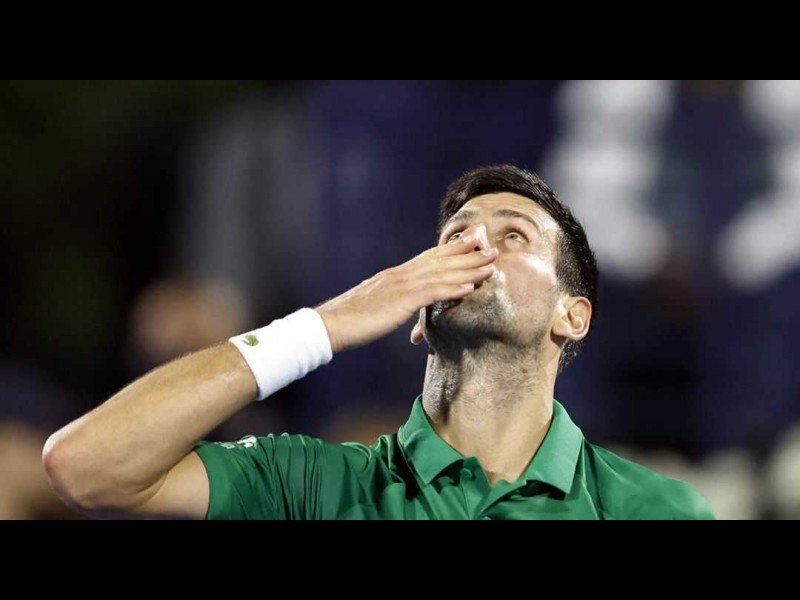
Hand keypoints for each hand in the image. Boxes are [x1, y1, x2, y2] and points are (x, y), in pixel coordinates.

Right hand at [316, 233, 497, 352]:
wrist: (330, 324)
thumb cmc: (350, 319)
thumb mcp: (376, 304)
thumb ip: (392, 298)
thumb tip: (403, 301)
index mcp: (396, 275)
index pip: (429, 257)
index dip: (453, 249)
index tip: (473, 241)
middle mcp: (401, 275)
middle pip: (440, 261)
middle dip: (468, 254)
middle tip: (492, 247)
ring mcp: (401, 286)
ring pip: (441, 274)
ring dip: (468, 269)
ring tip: (490, 266)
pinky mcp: (400, 302)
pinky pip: (431, 293)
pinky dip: (453, 289)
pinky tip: (470, 287)